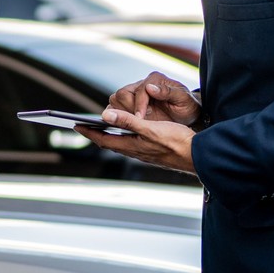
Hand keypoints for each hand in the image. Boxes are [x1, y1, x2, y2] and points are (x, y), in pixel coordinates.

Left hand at [77, 112, 196, 173]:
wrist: (198, 156)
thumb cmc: (176, 142)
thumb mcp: (150, 128)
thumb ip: (128, 121)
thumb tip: (105, 116)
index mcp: (131, 146)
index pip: (103, 139)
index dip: (88, 132)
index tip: (75, 125)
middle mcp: (135, 151)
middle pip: (109, 142)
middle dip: (96, 134)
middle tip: (84, 126)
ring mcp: (144, 153)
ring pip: (120, 143)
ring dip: (109, 136)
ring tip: (101, 128)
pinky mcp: (152, 152)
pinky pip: (131, 144)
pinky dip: (123, 137)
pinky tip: (127, 133)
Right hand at [105, 73, 200, 125]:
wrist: (189, 115)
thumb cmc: (188, 107)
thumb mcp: (183, 99)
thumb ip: (168, 92)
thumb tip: (150, 88)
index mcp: (155, 79)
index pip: (139, 90)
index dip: (139, 105)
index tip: (140, 118)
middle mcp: (143, 84)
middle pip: (122, 93)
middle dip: (128, 109)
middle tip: (139, 121)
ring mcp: (136, 94)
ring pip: (116, 100)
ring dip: (122, 113)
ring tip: (134, 123)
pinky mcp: (132, 105)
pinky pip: (117, 109)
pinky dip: (119, 117)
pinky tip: (128, 125)